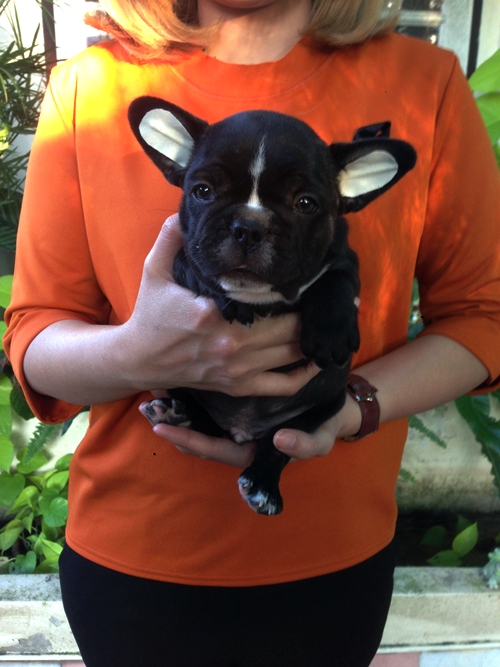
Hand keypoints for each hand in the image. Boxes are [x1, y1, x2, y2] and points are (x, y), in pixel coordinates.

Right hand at [122, 214, 319, 396]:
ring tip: (324, 321)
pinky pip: (284, 387)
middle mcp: (231, 344)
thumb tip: (186, 209)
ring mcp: (237, 369)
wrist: (138, 359)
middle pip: (291, 327)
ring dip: (313, 338)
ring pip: (294, 354)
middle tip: (325, 298)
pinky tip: (316, 360)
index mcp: (213, 313)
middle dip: (312, 312)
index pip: (271, 298)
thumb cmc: (151, 314)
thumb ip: (171, 238)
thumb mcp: (154, 271)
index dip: (296, 286)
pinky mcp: (238, 386)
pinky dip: (306, 375)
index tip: (309, 274)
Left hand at [148, 394, 360, 465]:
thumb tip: (280, 441)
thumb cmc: (325, 426)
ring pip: (201, 417)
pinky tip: (179, 373)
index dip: (189, 441)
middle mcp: (238, 436)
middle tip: (149, 404)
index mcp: (251, 450)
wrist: (333, 408)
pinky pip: (211, 400)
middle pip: (197, 435)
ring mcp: (237, 419)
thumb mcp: (320, 439)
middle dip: (174, 422)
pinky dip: (193, 391)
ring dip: (179, 405)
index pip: (213, 449)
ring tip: (155, 386)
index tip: (163, 430)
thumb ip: (304, 445)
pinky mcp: (240, 400)